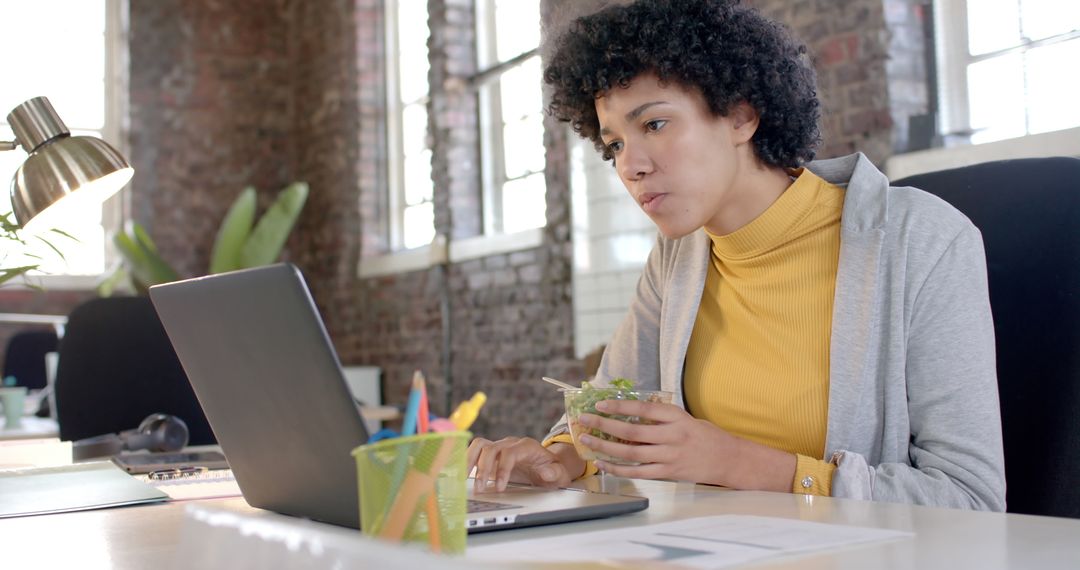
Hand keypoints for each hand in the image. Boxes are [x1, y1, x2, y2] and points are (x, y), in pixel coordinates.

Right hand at [466, 436, 583, 492]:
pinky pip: (475, 451)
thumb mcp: (559, 474)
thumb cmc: (553, 470)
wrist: (549, 465)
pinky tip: (463, 473)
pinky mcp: (492, 454)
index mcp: (527, 447)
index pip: (510, 452)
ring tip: (464, 479)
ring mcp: (500, 447)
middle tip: (480, 489)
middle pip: (491, 448)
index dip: (502, 469)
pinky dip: (467, 460)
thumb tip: (546, 472)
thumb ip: (554, 473)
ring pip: (480, 445)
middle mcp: (511, 443)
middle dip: (483, 469)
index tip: (499, 487)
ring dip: (470, 462)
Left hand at [578, 399, 795, 490]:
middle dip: (604, 425)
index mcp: (677, 417)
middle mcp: (672, 436)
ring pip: (631, 453)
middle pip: (632, 431)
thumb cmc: (705, 436)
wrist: (729, 459)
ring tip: (587, 441)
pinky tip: (603, 463)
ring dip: (605, 447)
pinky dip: (618, 469)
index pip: (643, 408)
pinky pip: (638, 472)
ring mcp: (670, 457)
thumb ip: (660, 417)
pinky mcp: (668, 473)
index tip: (600, 403)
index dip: (619, 406)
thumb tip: (628, 412)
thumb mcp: (685, 418)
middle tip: (584, 419)